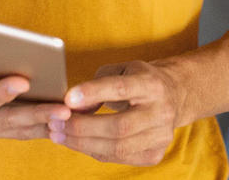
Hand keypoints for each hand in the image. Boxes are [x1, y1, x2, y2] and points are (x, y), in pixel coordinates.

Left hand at [55, 61, 184, 165]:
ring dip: (83, 143)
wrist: (174, 96)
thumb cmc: (137, 80)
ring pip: (118, 147)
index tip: (67, 98)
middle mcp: (162, 111)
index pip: (121, 88)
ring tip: (59, 135)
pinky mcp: (155, 154)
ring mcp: (161, 136)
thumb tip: (72, 105)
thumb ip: (97, 84)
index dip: (93, 92)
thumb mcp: (120, 70)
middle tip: (55, 123)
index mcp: (152, 84)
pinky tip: (78, 143)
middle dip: (82, 127)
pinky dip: (95, 151)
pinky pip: (119, 157)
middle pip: (119, 126)